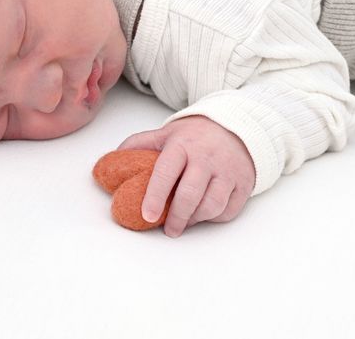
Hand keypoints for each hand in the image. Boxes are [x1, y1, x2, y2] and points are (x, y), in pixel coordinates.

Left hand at [116, 115, 255, 237]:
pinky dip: (215, 217)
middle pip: (190, 195)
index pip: (166, 172)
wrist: (236, 125)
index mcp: (182, 144)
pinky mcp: (243, 183)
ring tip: (186, 220)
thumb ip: (140, 144)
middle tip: (168, 229)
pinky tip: (205, 212)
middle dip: (176, 218)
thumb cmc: (196, 135)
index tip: (147, 215)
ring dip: (195, 219)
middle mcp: (206, 157)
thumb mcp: (167, 133)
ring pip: (211, 205)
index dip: (155, 196)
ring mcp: (228, 170)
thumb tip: (111, 161)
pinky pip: (228, 209)